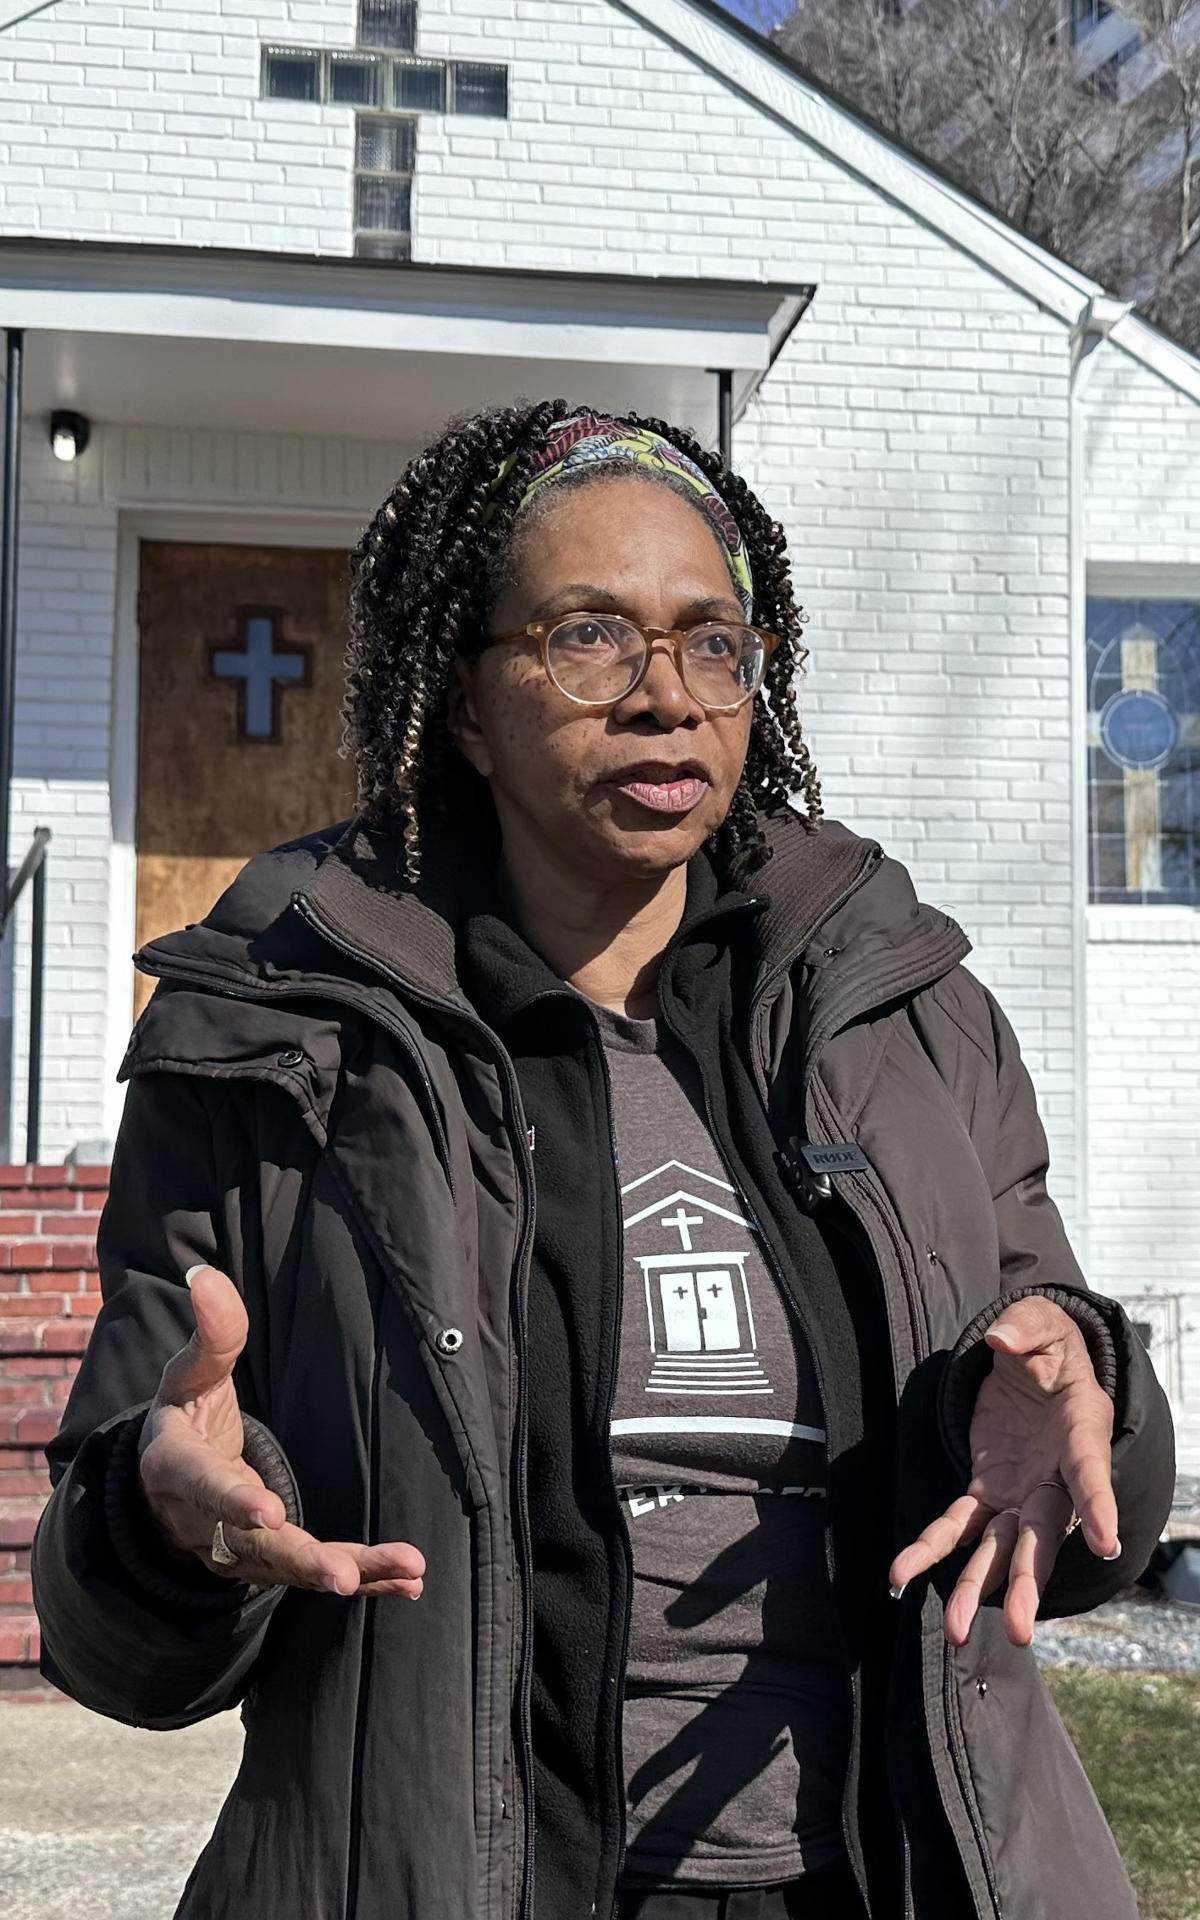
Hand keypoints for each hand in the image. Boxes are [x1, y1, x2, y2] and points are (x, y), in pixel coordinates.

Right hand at [137, 1264, 424, 1597]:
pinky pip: (317, 1575)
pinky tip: (409, 1584)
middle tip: (343, 1576)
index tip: (269, 1512)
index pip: (207, 1489)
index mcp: (180, 1471)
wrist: (165, 1483)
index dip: (235, 1502)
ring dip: (352, 1572)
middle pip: (258, 1546)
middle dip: (305, 1560)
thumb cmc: (184, 1415)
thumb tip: (206, 1276)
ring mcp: (241, 1550)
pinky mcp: (274, 1560)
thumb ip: (210, 1333)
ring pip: (295, 1567)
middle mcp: (208, 1524)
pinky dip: (366, 1581)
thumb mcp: (189, 1374)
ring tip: (408, 1571)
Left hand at [889, 1295, 1118, 1646]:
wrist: (1039, 1368)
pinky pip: (957, 1526)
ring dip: (976, 1588)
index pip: (1090, 1476)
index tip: (1106, 1541)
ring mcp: (1021, 1494)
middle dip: (1027, 1582)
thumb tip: (1002, 1339)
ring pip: (999, 1550)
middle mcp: (1054, 1481)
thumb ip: (1027, 1329)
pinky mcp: (988, 1492)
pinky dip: (930, 1548)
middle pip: (1041, 1538)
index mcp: (1080, 1438)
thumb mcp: (1045, 1327)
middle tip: (1017, 1630)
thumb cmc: (1051, 1350)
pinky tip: (901, 1574)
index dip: (1098, 1508)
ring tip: (953, 1630)